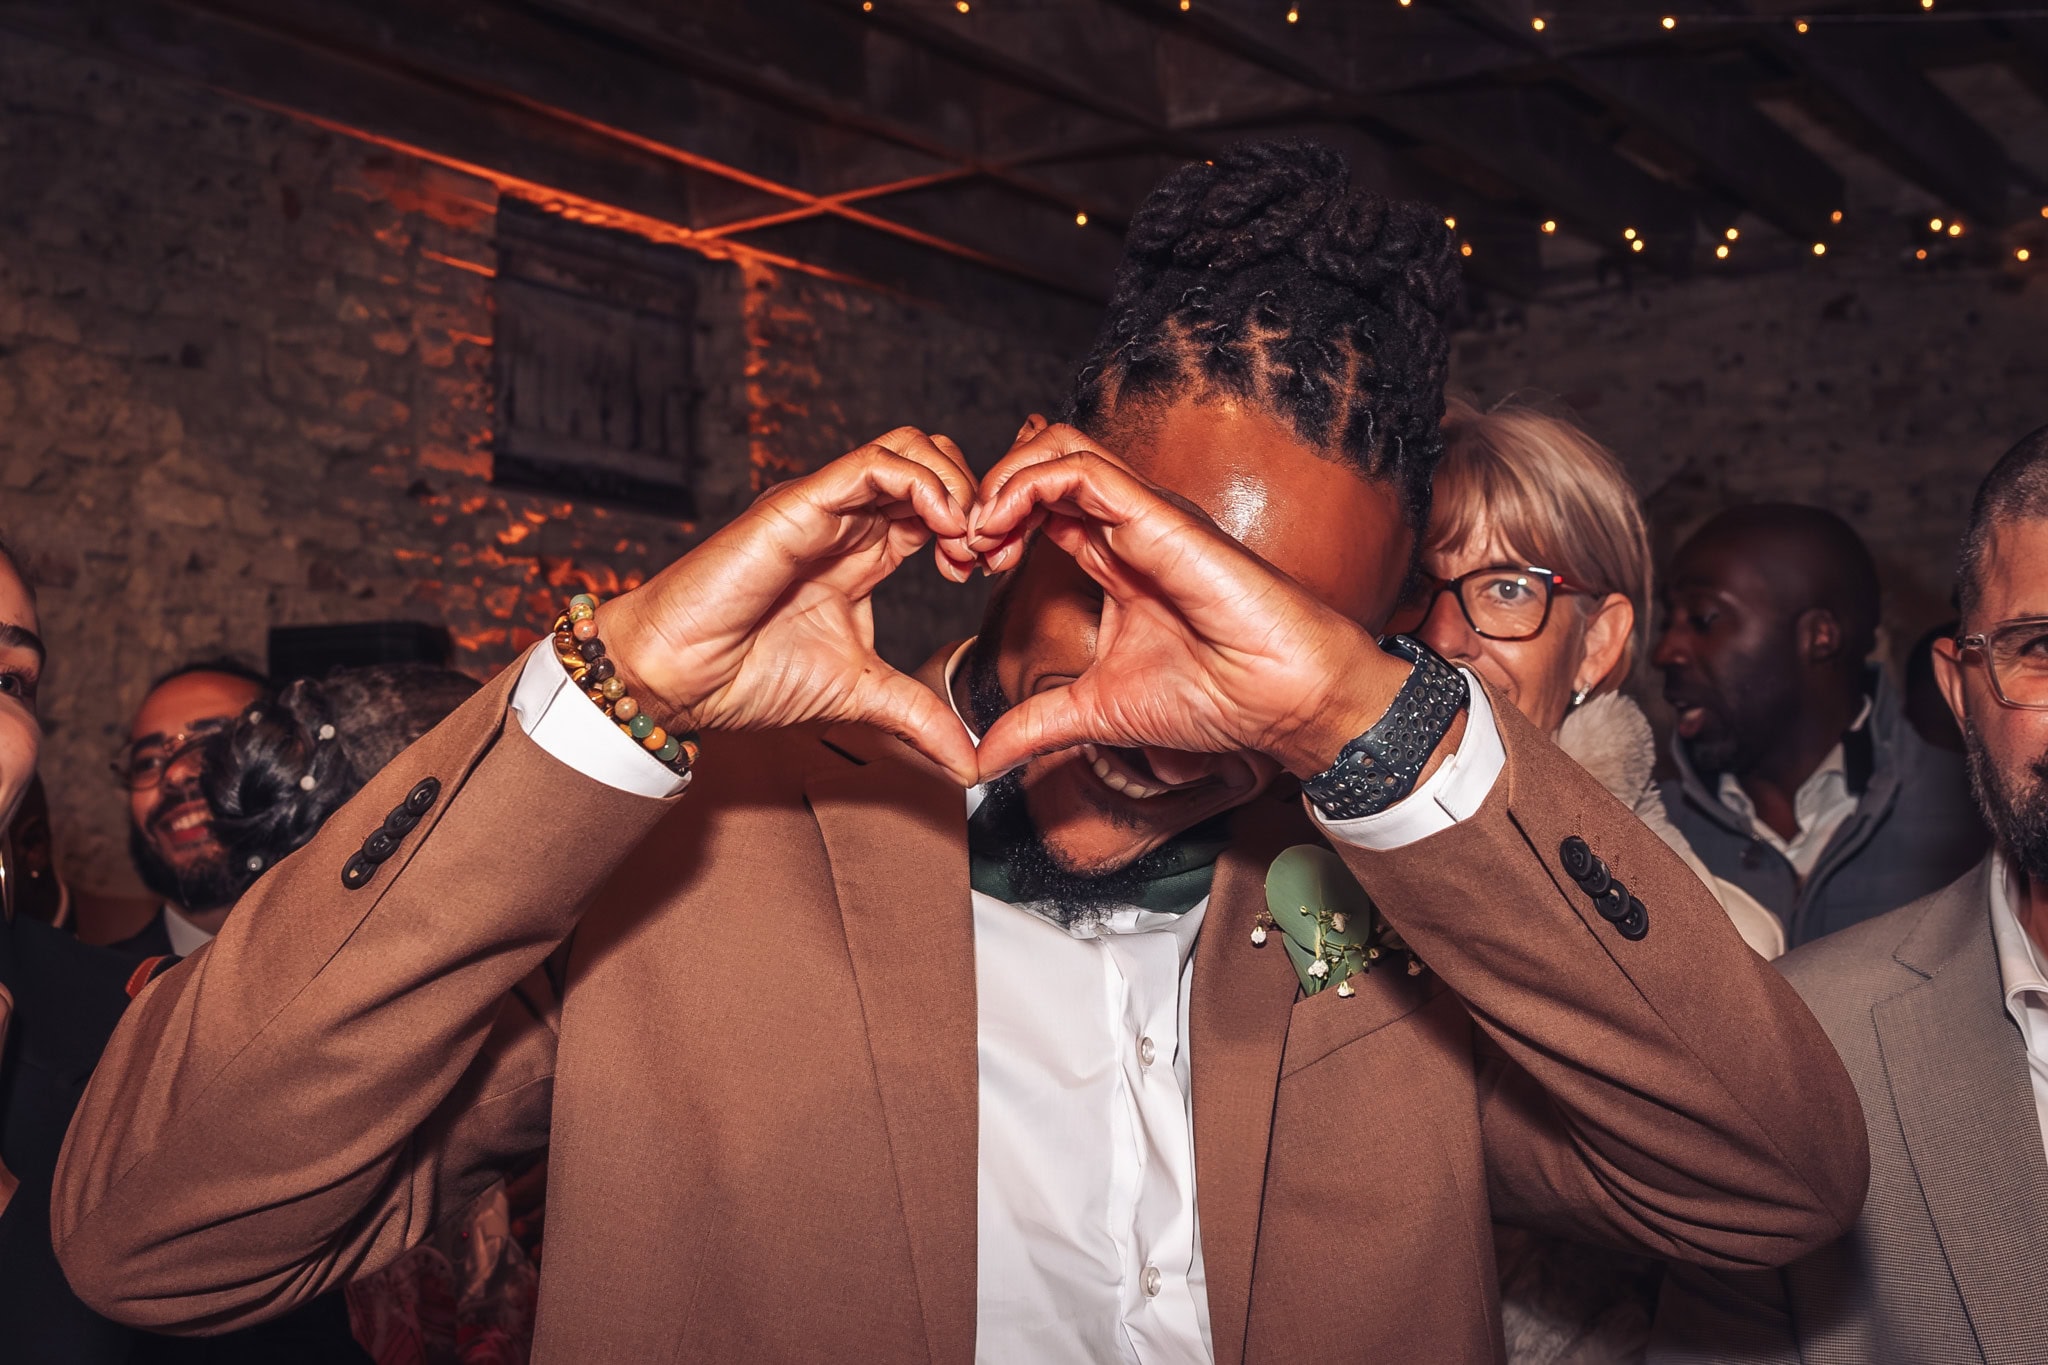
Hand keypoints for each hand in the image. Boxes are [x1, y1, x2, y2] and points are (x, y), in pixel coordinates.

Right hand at [599, 428, 981, 784]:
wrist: (677, 678)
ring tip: (967, 539)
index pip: (939, 507)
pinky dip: (924, 484)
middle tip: (987, 552)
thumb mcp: (860, 696)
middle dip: (978, 499)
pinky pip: (875, 463)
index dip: (978, 528)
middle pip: (934, 463)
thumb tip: (970, 766)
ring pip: (911, 448)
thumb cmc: (747, 677)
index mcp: (863, 552)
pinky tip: (943, 527)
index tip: (990, 573)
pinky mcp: (801, 502)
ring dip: (957, 486)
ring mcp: (824, 505)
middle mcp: (846, 519)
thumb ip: (918, 718)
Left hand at [966, 426, 1414, 780]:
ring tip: (976, 537)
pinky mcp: (1157, 514)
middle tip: (959, 552)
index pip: (1038, 507)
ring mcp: (1144, 514)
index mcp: (1116, 557)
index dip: (988, 527)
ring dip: (999, 483)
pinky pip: (1080, 468)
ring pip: (1057, 447)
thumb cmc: (1217, 698)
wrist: (1282, 703)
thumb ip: (1036, 725)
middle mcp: (1129, 524)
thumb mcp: (1095, 713)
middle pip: (1040, 463)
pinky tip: (999, 528)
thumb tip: (981, 757)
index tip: (960, 573)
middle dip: (983, 496)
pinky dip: (1025, 485)